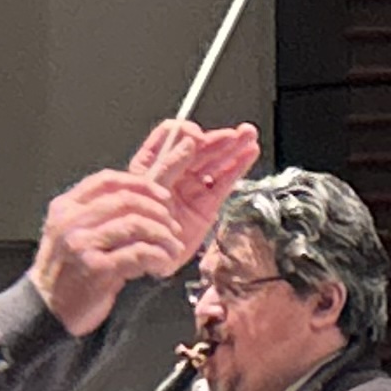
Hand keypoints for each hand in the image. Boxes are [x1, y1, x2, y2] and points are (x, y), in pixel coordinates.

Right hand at [30, 167, 194, 332]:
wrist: (45, 310)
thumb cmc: (64, 273)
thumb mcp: (69, 234)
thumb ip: (95, 216)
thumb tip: (142, 204)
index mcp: (65, 208)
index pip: (106, 180)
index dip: (141, 184)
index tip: (163, 196)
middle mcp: (71, 222)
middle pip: (126, 200)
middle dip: (158, 212)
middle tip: (173, 227)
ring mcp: (83, 245)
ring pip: (136, 224)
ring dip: (163, 236)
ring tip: (173, 248)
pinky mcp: (97, 269)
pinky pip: (139, 253)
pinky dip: (159, 257)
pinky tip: (163, 265)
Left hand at [126, 118, 262, 265]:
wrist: (151, 259)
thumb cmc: (141, 227)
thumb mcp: (151, 188)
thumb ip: (170, 164)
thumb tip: (188, 143)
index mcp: (153, 164)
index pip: (171, 137)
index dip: (185, 132)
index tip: (197, 135)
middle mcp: (174, 174)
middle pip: (199, 148)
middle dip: (219, 139)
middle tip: (236, 133)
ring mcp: (192, 188)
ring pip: (215, 162)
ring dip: (233, 148)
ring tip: (248, 136)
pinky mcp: (207, 204)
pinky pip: (224, 182)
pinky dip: (238, 167)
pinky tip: (248, 154)